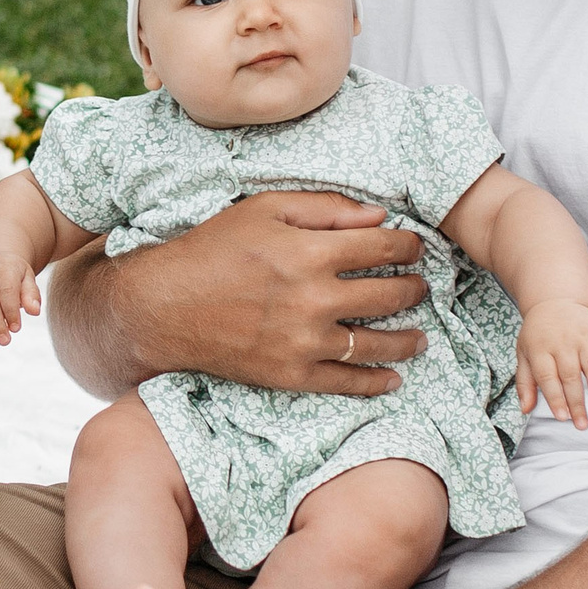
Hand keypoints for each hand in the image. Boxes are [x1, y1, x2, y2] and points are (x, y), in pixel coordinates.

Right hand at [98, 192, 431, 396]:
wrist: (166, 306)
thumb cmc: (213, 249)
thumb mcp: (264, 208)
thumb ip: (325, 207)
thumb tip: (379, 215)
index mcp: (311, 251)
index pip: (383, 247)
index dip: (409, 245)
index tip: (415, 246)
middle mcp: (315, 298)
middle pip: (390, 294)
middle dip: (414, 288)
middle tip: (421, 286)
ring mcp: (305, 341)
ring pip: (377, 342)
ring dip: (408, 339)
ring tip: (421, 337)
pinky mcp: (292, 374)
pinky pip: (346, 381)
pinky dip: (376, 381)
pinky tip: (394, 378)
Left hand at [516, 299, 587, 428]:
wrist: (555, 301)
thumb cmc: (538, 333)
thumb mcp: (524, 353)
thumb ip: (525, 382)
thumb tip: (525, 409)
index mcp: (541, 349)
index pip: (547, 377)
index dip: (555, 398)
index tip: (562, 418)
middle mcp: (564, 343)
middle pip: (571, 376)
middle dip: (577, 403)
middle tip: (582, 425)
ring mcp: (585, 339)